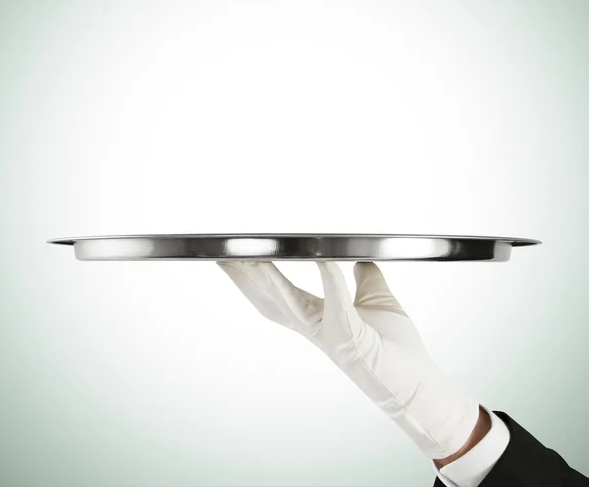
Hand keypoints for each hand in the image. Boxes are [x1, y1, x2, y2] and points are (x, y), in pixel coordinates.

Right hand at [218, 260, 478, 459]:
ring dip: (269, 278)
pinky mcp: (353, 336)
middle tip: (221, 254)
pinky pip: (338, 301)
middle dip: (243, 276)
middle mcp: (317, 329)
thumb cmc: (396, 350)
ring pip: (290, 302)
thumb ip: (363, 276)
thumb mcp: (376, 300)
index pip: (276, 295)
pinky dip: (330, 278)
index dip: (252, 276)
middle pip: (270, 299)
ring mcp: (331, 335)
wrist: (418, 386)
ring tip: (250, 256)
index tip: (235, 256)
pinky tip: (322, 257)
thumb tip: (360, 255)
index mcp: (318, 319)